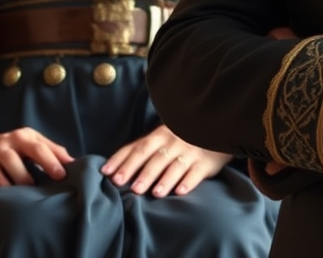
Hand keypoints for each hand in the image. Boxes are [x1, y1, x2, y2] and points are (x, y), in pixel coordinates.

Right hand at [0, 125, 73, 188]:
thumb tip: (72, 162)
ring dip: (4, 183)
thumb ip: (51, 150)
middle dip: (24, 176)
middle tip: (32, 188)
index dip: (50, 161)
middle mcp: (3, 144)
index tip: (61, 175)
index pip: (38, 147)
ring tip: (13, 193)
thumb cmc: (9, 147)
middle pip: (14, 159)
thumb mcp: (30, 142)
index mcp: (21, 137)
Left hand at [101, 124, 231, 196]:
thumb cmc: (182, 137)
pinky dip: (188, 182)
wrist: (215, 128)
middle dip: (141, 172)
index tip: (107, 173)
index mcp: (159, 134)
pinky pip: (196, 173)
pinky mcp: (205, 162)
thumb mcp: (163, 136)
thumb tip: (114, 168)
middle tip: (129, 187)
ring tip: (154, 193)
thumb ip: (143, 149)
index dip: (122, 160)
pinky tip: (180, 191)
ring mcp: (190, 151)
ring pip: (175, 166)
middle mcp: (173, 142)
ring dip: (164, 179)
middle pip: (154, 157)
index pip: (137, 147)